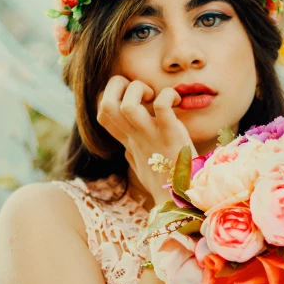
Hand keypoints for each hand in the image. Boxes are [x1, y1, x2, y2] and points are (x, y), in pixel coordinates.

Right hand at [97, 76, 195, 205]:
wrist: (182, 198)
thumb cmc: (163, 181)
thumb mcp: (141, 164)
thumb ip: (132, 150)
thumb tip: (128, 146)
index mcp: (128, 140)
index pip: (102, 113)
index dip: (108, 96)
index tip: (130, 95)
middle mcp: (135, 136)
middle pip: (105, 104)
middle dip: (117, 85)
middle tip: (140, 90)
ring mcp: (150, 135)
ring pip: (126, 104)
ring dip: (138, 89)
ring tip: (154, 95)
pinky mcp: (170, 133)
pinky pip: (161, 105)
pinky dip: (168, 95)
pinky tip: (177, 100)